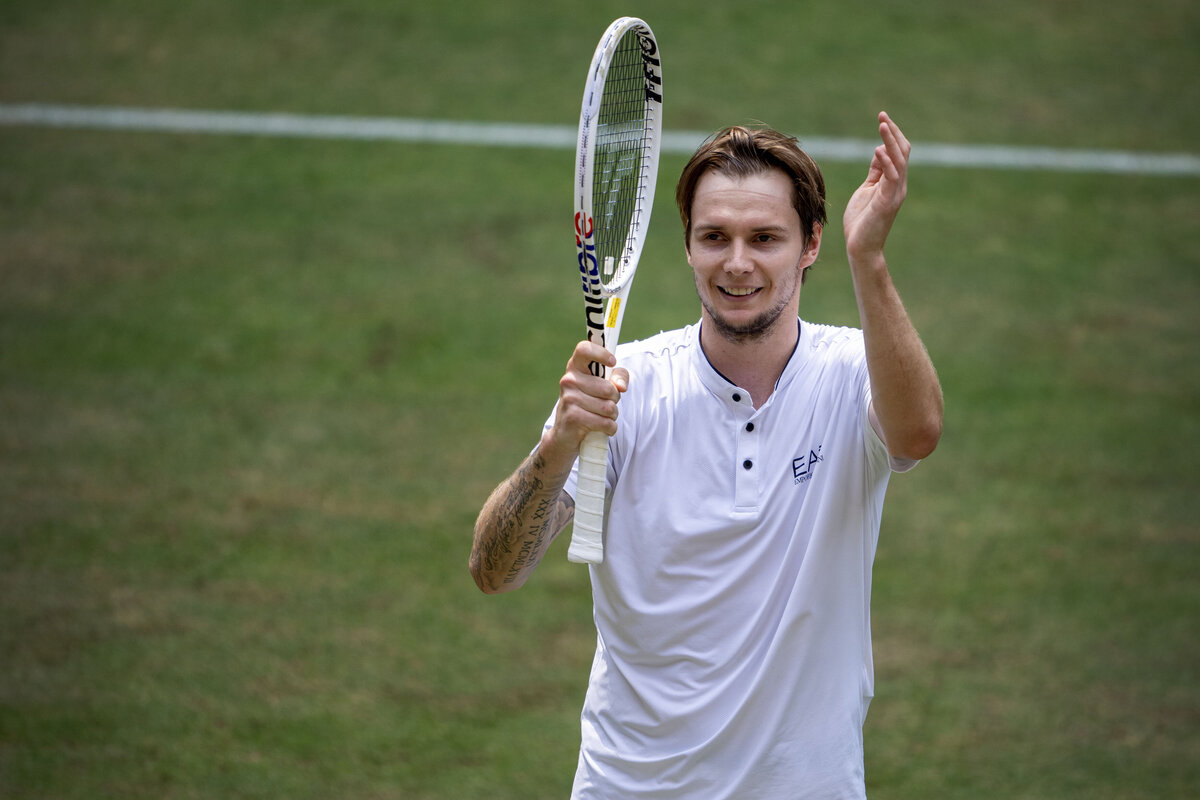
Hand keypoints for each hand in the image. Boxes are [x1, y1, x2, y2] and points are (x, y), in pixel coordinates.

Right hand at [544, 340, 628, 457]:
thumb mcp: (605, 386)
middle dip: (615, 399)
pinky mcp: (572, 417)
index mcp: (575, 367)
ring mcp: (569, 398)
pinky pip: (604, 422)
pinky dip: (610, 427)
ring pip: (608, 407)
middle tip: (607, 403)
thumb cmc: (589, 404)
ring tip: (603, 416)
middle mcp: (569, 380)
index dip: (601, 353)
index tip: (613, 362)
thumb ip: (619, 377)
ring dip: (613, 415)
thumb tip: (621, 386)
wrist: (566, 433)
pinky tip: (603, 428)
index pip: (584, 349)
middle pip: (608, 388)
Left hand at [843, 112, 910, 262]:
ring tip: (883, 125)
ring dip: (891, 142)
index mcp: (892, 181)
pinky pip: (892, 178)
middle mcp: (898, 185)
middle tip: (882, 115)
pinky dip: (887, 163)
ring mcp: (895, 193)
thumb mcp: (867, 189)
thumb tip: (880, 152)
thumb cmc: (862, 221)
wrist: (861, 247)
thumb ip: (875, 172)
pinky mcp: (887, 202)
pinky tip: (879, 150)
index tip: (882, 117)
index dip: (891, 134)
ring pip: (899, 161)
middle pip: (902, 152)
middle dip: (893, 132)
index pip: (898, 152)